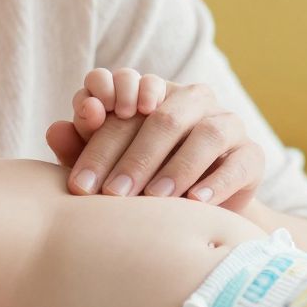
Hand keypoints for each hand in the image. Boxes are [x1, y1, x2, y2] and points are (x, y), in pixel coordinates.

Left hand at [44, 68, 264, 207]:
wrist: (202, 213)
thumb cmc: (144, 183)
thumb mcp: (110, 166)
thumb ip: (83, 147)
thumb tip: (53, 129)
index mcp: (153, 93)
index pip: (124, 103)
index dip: (99, 138)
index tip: (79, 181)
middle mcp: (193, 101)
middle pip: (165, 117)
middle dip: (135, 158)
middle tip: (113, 194)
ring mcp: (227, 124)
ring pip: (206, 135)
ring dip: (177, 168)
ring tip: (155, 198)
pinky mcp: (252, 155)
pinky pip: (238, 163)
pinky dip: (216, 182)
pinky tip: (195, 202)